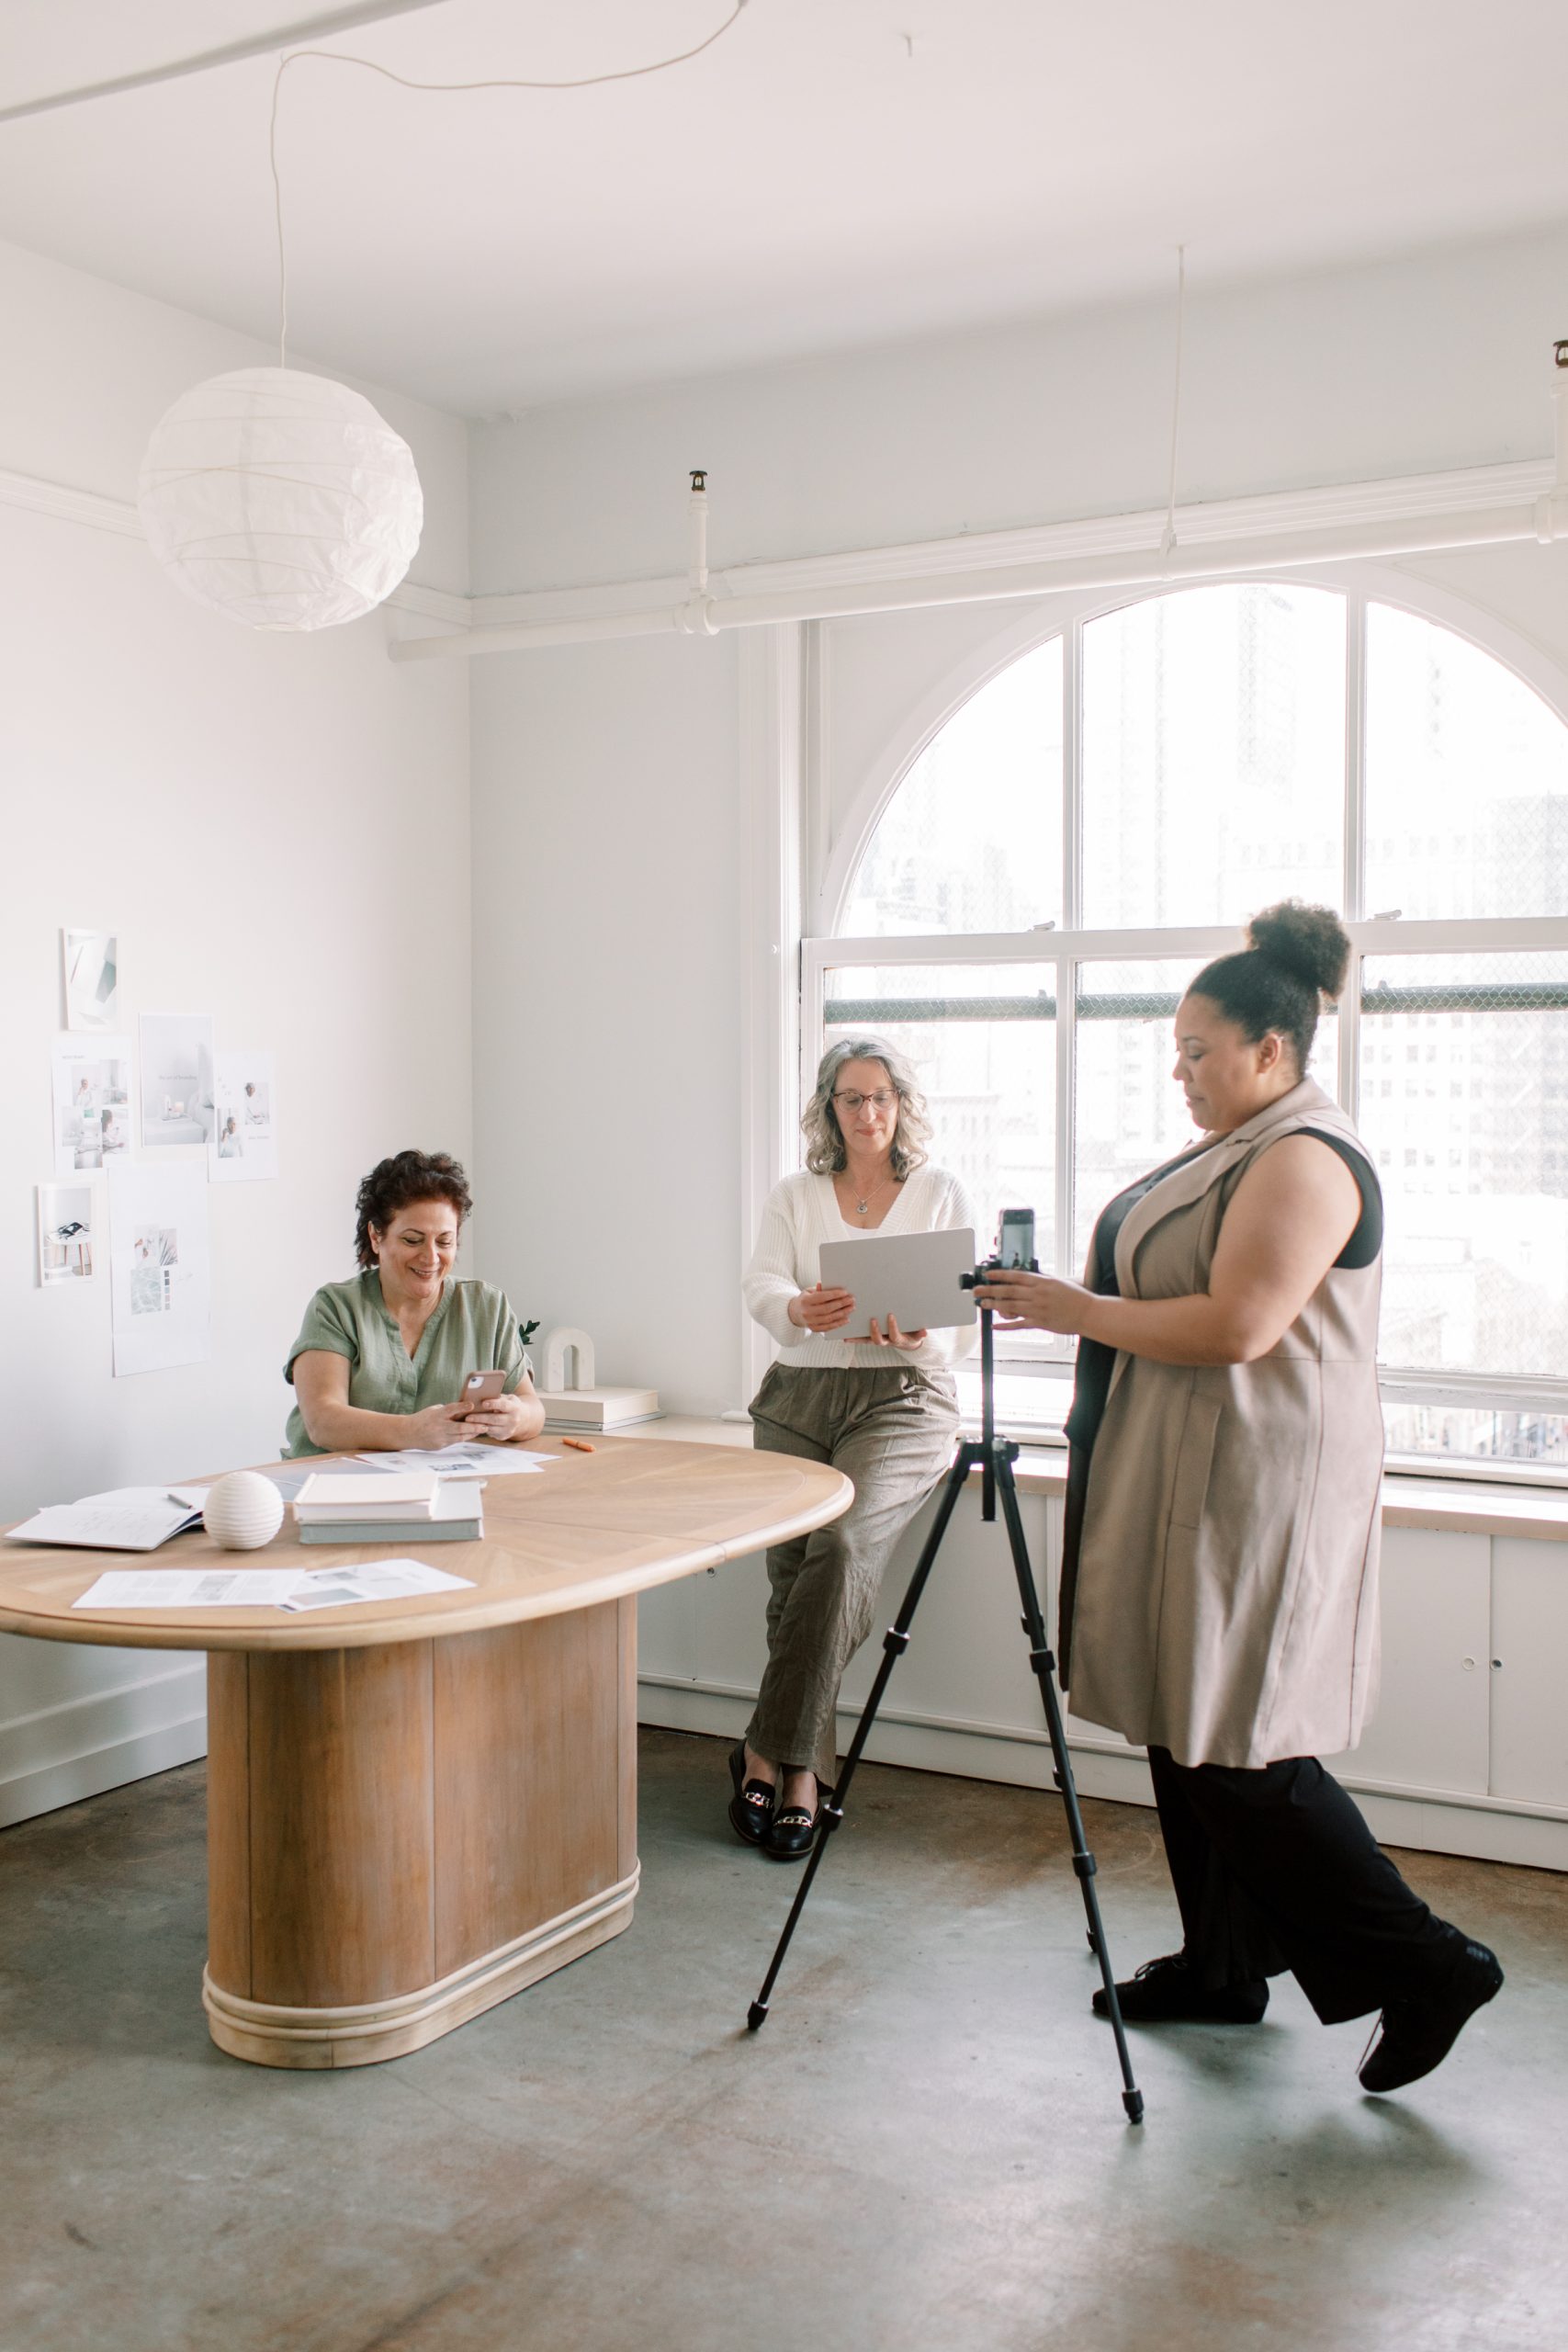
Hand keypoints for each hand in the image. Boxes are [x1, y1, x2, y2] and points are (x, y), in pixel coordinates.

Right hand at [404, 1401, 477, 1448]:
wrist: (408, 1433)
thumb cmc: (422, 1419)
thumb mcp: (434, 1410)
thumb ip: (447, 1410)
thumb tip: (463, 1409)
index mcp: (437, 1415)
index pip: (451, 1409)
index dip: (462, 1407)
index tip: (472, 1405)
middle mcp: (439, 1427)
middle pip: (459, 1427)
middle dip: (474, 1427)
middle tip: (485, 1425)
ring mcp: (440, 1437)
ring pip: (460, 1437)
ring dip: (472, 1433)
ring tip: (483, 1429)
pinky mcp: (440, 1445)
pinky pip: (455, 1441)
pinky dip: (464, 1437)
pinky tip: (472, 1435)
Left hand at [455, 1389, 538, 1443]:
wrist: (524, 1419)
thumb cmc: (511, 1405)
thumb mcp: (509, 1398)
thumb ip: (498, 1397)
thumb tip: (482, 1395)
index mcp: (515, 1408)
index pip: (504, 1406)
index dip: (493, 1404)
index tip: (483, 1403)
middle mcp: (513, 1420)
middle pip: (495, 1419)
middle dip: (481, 1418)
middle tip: (468, 1417)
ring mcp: (509, 1430)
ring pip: (491, 1428)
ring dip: (478, 1426)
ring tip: (467, 1423)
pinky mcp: (503, 1436)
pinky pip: (490, 1433)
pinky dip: (481, 1430)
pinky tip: (472, 1426)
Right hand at [789, 1283, 855, 1333]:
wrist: (795, 1312)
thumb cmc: (805, 1299)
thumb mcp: (809, 1291)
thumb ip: (819, 1289)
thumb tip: (828, 1284)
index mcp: (805, 1301)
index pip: (822, 1297)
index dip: (834, 1295)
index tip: (845, 1292)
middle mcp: (806, 1312)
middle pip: (827, 1309)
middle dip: (841, 1304)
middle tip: (851, 1300)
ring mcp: (810, 1322)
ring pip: (829, 1319)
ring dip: (842, 1313)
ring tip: (851, 1308)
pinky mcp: (814, 1329)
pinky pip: (828, 1327)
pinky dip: (838, 1324)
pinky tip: (846, 1319)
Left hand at [851, 1314, 927, 1348]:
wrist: (907, 1342)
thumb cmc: (911, 1335)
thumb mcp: (917, 1335)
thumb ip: (920, 1334)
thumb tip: (925, 1332)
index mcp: (897, 1339)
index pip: (894, 1335)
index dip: (892, 1327)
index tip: (891, 1315)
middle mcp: (886, 1341)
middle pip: (878, 1340)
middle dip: (875, 1331)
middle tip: (872, 1320)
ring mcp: (879, 1340)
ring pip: (867, 1341)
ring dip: (857, 1338)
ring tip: (848, 1335)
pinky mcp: (872, 1338)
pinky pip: (862, 1339)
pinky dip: (854, 1339)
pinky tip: (844, 1337)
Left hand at [972, 1271, 1090, 1333]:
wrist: (1089, 1313)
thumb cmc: (1077, 1297)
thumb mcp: (1059, 1282)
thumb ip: (1042, 1281)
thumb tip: (1027, 1280)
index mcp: (1043, 1281)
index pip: (1016, 1276)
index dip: (1000, 1275)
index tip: (988, 1275)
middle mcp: (1038, 1294)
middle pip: (1009, 1291)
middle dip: (990, 1290)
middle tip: (976, 1290)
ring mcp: (1038, 1309)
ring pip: (1011, 1306)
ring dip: (994, 1305)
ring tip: (982, 1305)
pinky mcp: (1040, 1322)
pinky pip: (1019, 1324)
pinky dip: (1005, 1325)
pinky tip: (995, 1325)